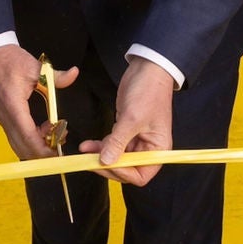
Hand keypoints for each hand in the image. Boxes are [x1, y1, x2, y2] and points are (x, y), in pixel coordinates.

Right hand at [0, 45, 78, 160]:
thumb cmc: (10, 61)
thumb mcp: (36, 66)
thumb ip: (56, 76)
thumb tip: (73, 74)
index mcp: (14, 106)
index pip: (28, 136)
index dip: (43, 148)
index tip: (59, 150)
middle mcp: (6, 117)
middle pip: (23, 147)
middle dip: (43, 151)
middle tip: (61, 142)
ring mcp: (4, 120)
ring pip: (19, 146)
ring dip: (37, 147)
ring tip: (53, 134)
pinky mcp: (5, 119)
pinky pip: (17, 138)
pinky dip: (31, 141)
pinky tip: (43, 129)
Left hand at [83, 56, 174, 186]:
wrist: (147, 69)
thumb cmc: (148, 92)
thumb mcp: (132, 118)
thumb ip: (118, 142)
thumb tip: (106, 161)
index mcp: (158, 149)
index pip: (141, 175)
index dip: (123, 173)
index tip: (106, 165)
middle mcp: (148, 148)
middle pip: (126, 168)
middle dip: (108, 165)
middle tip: (90, 161)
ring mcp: (136, 139)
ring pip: (116, 156)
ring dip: (100, 156)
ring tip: (85, 152)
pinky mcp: (125, 130)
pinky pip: (112, 144)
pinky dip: (100, 146)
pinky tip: (88, 145)